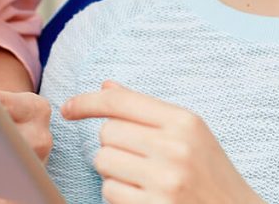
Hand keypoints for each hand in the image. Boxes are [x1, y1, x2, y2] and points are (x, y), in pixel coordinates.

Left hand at [61, 81, 264, 203]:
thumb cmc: (211, 174)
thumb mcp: (190, 133)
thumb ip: (146, 110)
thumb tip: (106, 86)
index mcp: (183, 121)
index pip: (120, 102)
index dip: (87, 102)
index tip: (67, 109)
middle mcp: (174, 148)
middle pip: (107, 133)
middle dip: (113, 145)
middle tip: (139, 158)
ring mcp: (164, 182)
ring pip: (103, 162)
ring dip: (113, 172)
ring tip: (142, 179)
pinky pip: (108, 192)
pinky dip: (117, 195)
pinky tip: (142, 197)